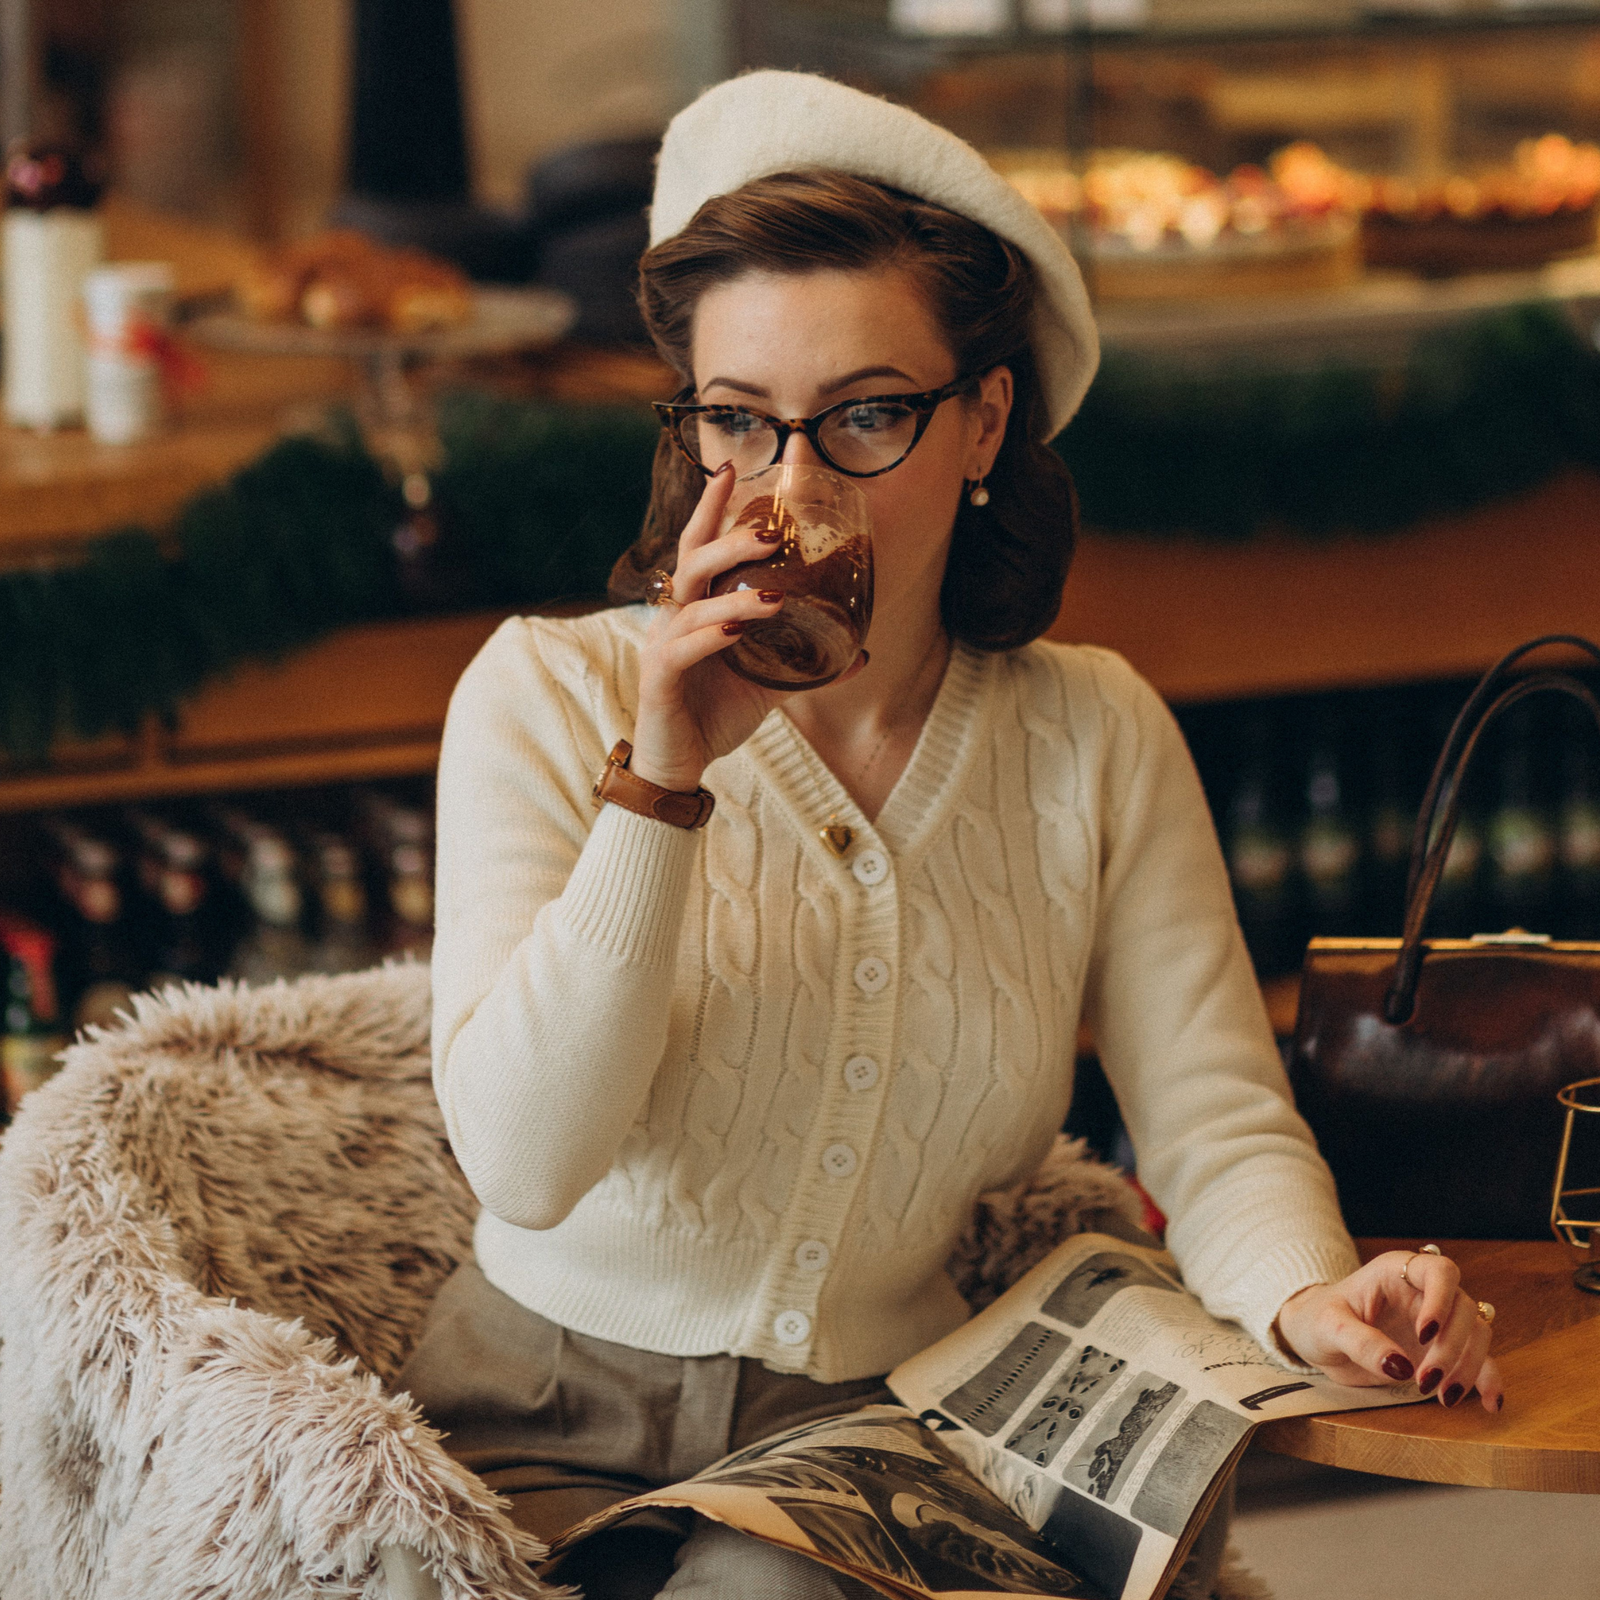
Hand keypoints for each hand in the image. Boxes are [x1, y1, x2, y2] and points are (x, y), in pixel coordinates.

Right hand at [631, 464, 864, 791]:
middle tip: (774, 531)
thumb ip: (807, 666)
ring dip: (734, 592)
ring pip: (691, 601)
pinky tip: (735, 628)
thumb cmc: (714, 716)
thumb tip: (863, 655)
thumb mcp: (769, 686)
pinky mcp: (658, 679)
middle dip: (728, 536)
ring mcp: (661, 646)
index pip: (699, 546)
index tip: (732, 469)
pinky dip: (710, 634)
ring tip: (775, 592)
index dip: (711, 508)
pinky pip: (681, 648)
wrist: (678, 769)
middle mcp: (673, 618)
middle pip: (692, 558)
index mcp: (694, 608)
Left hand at [1274, 1249, 1502, 1413]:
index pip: (1439, 1271)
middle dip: (1451, 1348)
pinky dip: (1488, 1379)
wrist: (1315, 1337)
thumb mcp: (1328, 1328)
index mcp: (1395, 1272)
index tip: (1425, 1335)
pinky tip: (1490, 1402)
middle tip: (1424, 1381)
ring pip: (1478, 1334)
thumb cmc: (1318, 1320)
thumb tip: (1401, 1367)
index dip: (1441, 1301)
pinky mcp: (1444, 1350)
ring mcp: (1439, 1321)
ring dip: (1469, 1367)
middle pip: (1464, 1309)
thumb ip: (1360, 1343)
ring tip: (1442, 1396)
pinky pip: (1480, 1359)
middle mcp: (1423, 1292)